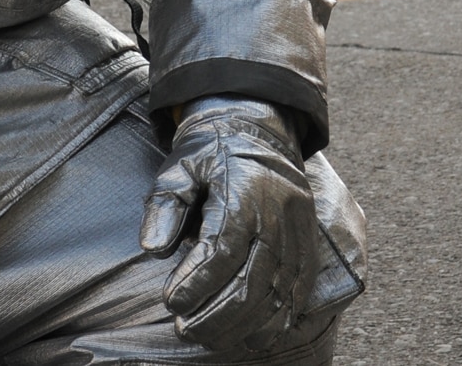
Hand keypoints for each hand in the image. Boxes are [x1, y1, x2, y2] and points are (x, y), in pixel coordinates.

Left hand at [140, 96, 321, 350]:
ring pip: (276, 294)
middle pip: (249, 283)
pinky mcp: (308, 241)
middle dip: (214, 315)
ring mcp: (297, 231)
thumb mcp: (179, 165)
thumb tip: (153, 250)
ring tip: (209, 337)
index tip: (171, 301)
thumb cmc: (212, 149)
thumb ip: (164, 205)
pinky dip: (278, 318)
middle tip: (184, 328)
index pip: (220, 253)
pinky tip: (254, 334)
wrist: (258, 125)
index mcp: (242, 195)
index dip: (195, 284)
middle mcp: (276, 216)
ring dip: (242, 324)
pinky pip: (299, 289)